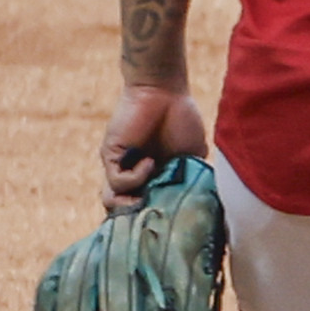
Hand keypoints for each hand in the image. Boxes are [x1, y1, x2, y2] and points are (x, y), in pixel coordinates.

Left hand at [100, 84, 208, 211]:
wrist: (164, 93)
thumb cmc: (182, 119)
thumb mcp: (193, 155)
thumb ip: (193, 177)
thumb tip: (198, 203)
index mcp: (154, 177)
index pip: (147, 206)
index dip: (156, 215)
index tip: (172, 217)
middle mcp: (134, 175)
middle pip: (126, 211)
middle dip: (141, 217)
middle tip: (158, 212)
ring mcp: (121, 167)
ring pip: (113, 201)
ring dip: (133, 203)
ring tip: (150, 193)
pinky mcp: (111, 157)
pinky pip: (118, 182)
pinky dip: (136, 177)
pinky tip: (150, 162)